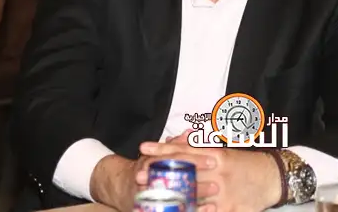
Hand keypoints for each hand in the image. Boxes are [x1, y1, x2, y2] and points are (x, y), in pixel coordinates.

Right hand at [91, 149, 215, 211]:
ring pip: (173, 201)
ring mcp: (149, 197)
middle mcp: (149, 180)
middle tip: (216, 184)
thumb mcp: (157, 153)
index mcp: (151, 162)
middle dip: (196, 184)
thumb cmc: (146, 167)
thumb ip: (175, 145)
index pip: (175, 159)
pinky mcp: (152, 209)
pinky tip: (205, 211)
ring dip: (194, 202)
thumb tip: (191, 133)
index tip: (213, 159)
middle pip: (175, 183)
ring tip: (213, 203)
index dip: (195, 160)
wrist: (121, 186)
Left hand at [138, 140, 281, 211]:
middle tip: (138, 176)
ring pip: (193, 196)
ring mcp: (224, 192)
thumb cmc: (246, 163)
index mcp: (216, 154)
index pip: (185, 150)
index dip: (163, 149)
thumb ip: (203, 148)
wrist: (274, 177)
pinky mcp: (231, 208)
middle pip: (184, 173)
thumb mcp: (225, 151)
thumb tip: (181, 141)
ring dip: (172, 198)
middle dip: (160, 175)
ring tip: (151, 200)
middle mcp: (218, 171)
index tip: (143, 148)